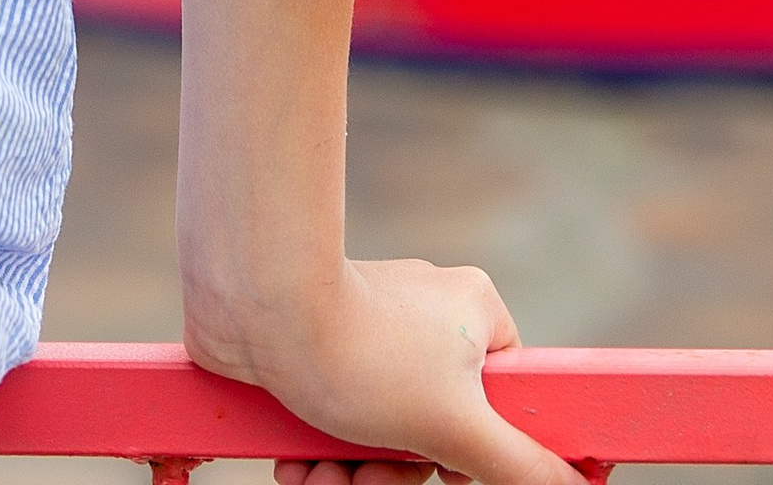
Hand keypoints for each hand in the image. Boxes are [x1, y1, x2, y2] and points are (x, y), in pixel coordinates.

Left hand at [185, 253, 576, 484]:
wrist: (252, 305)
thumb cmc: (359, 356)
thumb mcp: (455, 425)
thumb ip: (520, 464)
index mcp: (474, 313)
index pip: (502, 402)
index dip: (477, 455)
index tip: (451, 476)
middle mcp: (428, 314)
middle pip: (434, 430)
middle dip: (396, 477)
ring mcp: (372, 328)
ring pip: (382, 431)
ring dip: (353, 476)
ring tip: (319, 483)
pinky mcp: (322, 344)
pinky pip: (340, 417)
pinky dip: (322, 453)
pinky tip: (298, 469)